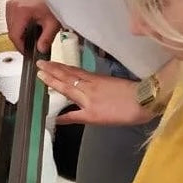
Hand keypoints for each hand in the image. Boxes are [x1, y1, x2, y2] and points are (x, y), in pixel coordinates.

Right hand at [6, 0, 60, 53]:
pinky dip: (19, 27)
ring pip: (10, 28)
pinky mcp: (11, 6)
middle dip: (22, 40)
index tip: (27, 52)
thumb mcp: (53, 23)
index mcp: (21, 10)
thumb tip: (41, 50)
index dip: (21, 46)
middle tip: (33, 44)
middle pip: (12, 32)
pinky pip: (11, 22)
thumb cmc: (52, 3)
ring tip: (32, 34)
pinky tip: (28, 27)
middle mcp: (12, 7)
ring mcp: (10, 6)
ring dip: (20, 34)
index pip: (15, 35)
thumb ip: (47, 39)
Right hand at [36, 61, 152, 125]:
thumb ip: (75, 117)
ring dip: (61, 67)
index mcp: (84, 97)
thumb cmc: (120, 113)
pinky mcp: (103, 78)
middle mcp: (87, 86)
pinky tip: (71, 68)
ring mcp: (96, 80)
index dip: (51, 80)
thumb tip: (57, 119)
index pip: (63, 86)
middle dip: (52, 69)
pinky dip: (73, 69)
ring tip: (50, 62)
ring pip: (74, 72)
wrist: (144, 100)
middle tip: (40, 63)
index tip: (39, 74)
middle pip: (67, 76)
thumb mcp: (96, 120)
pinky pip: (83, 72)